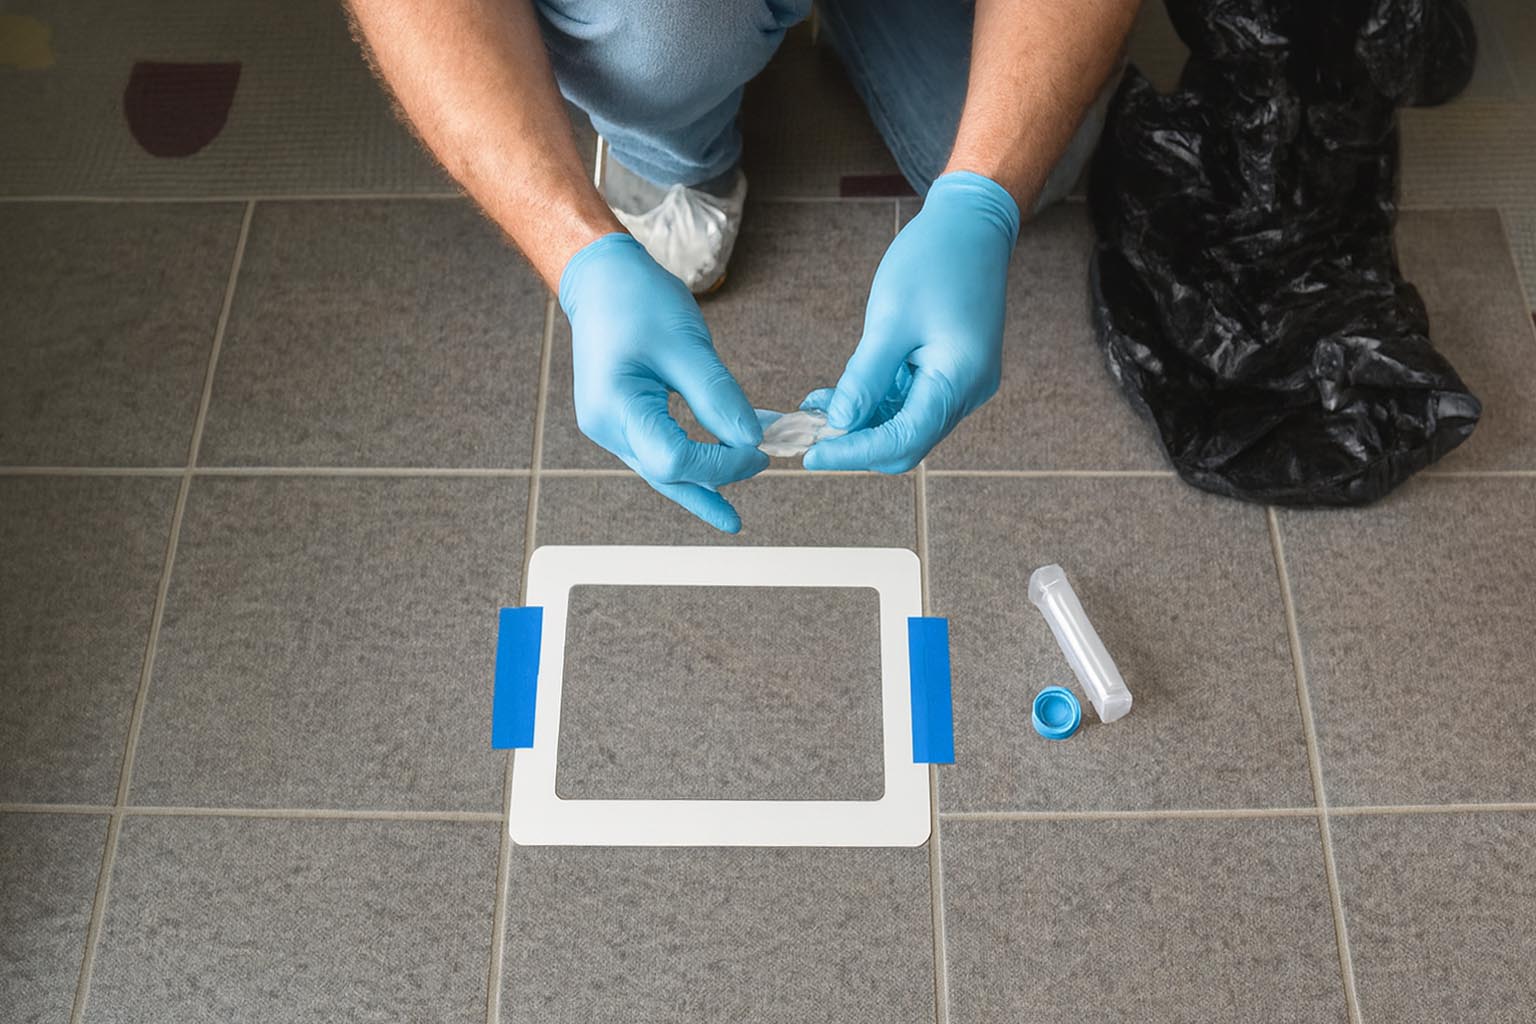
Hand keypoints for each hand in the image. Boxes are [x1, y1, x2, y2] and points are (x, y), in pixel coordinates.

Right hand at [559, 233, 766, 530]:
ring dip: (705, 478)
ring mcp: (609, 428)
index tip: (759, 448)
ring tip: (742, 494)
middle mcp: (605, 427)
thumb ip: (717, 395)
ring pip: (663, 470)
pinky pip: (659, 452)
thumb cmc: (637, 299)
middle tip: (764, 464)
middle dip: (717, 476)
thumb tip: (752, 440)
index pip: (674, 460)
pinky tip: (716, 480)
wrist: (600, 280)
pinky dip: (691, 463)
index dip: (721, 463)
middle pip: (668, 473)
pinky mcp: (621, 421)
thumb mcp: (685, 343)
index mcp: (614, 406)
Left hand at [803, 171, 1019, 472]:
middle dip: (857, 443)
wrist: (971, 226)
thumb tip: (838, 425)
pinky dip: (874, 403)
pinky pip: (909, 402)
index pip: (903, 440)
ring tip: (814, 409)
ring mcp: (962, 384)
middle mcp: (968, 391)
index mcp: (959, 379)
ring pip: (905, 425)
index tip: (811, 456)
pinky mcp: (951, 374)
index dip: (855, 453)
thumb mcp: (890, 319)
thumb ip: (865, 378)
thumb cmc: (933, 260)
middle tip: (808, 435)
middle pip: (907, 442)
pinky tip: (839, 393)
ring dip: (861, 423)